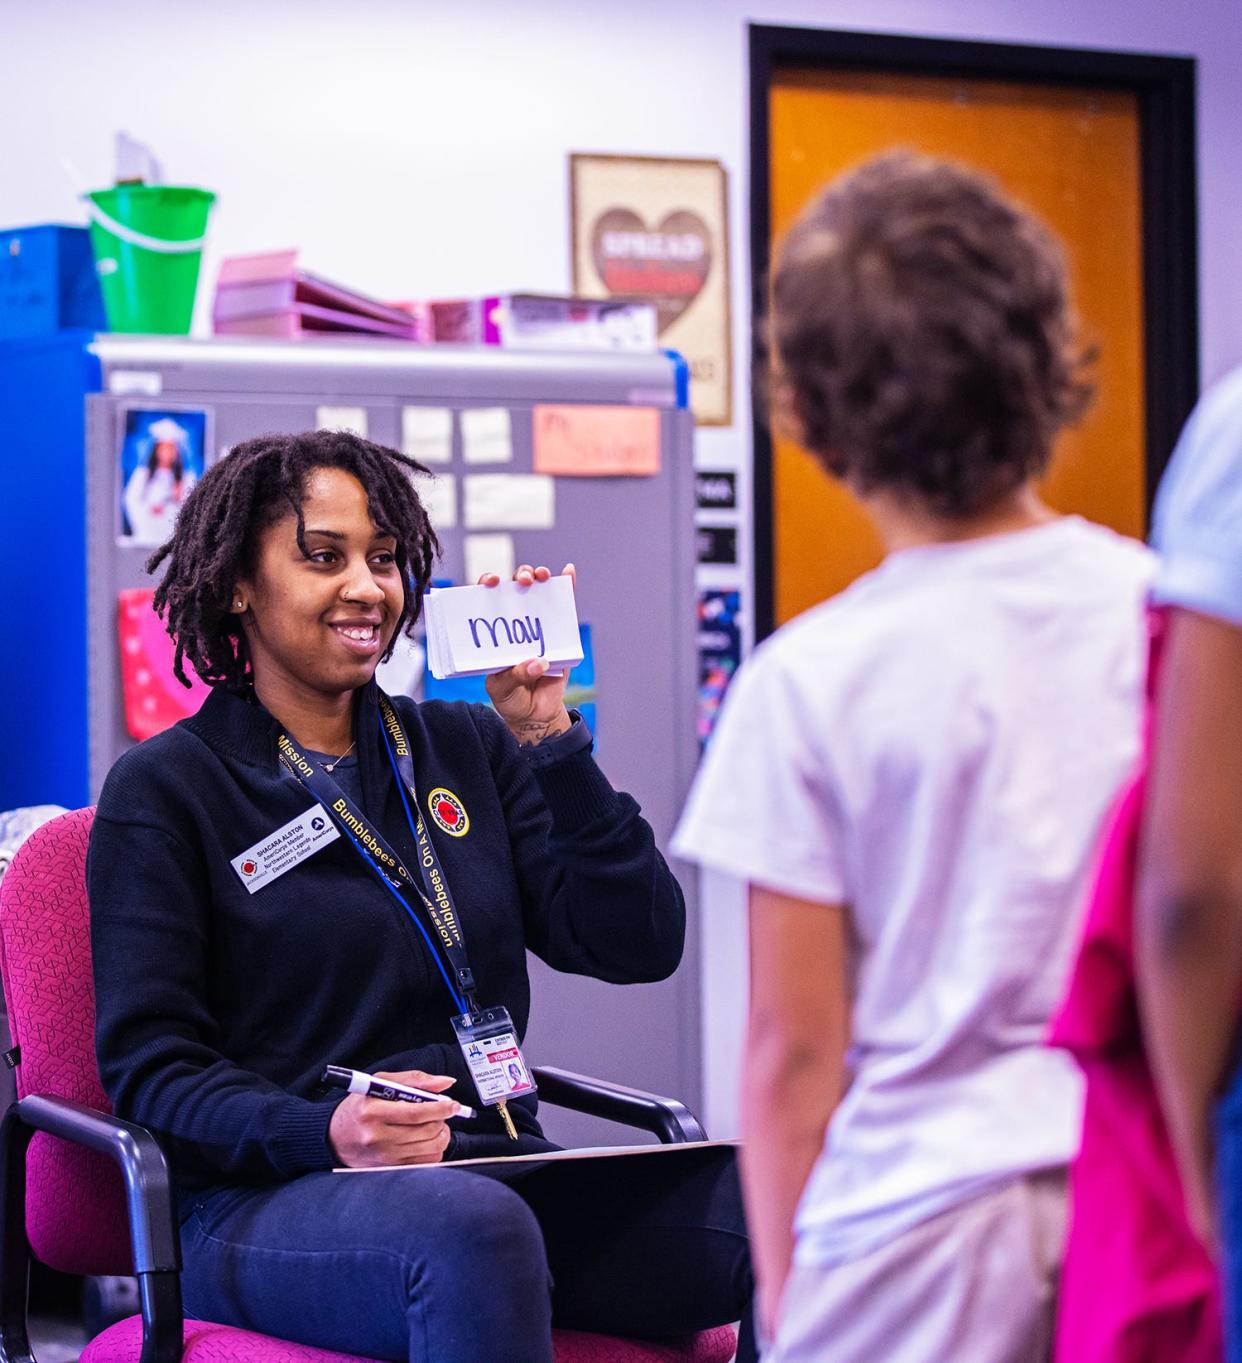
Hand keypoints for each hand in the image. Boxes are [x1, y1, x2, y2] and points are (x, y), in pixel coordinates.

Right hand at [328, 1070, 460, 1167]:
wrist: (333, 1137)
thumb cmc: (359, 1107)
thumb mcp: (380, 1083)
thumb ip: (415, 1080)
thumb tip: (446, 1083)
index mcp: (373, 1112)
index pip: (415, 1112)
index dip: (440, 1108)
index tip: (453, 1103)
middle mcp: (378, 1137)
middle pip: (425, 1131)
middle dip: (443, 1119)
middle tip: (444, 1111)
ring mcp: (384, 1157)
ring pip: (430, 1148)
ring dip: (442, 1134)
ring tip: (436, 1124)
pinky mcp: (390, 1169)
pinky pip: (426, 1163)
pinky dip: (434, 1150)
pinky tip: (427, 1139)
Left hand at [481, 563, 575, 745]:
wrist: (536, 715)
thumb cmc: (511, 699)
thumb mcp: (502, 689)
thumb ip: (515, 675)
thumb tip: (538, 662)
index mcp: (493, 633)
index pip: (486, 601)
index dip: (486, 585)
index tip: (491, 582)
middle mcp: (513, 624)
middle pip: (514, 590)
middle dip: (518, 577)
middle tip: (523, 581)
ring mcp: (536, 627)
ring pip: (537, 593)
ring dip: (540, 577)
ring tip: (541, 577)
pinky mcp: (559, 635)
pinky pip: (563, 609)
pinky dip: (567, 588)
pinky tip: (569, 572)